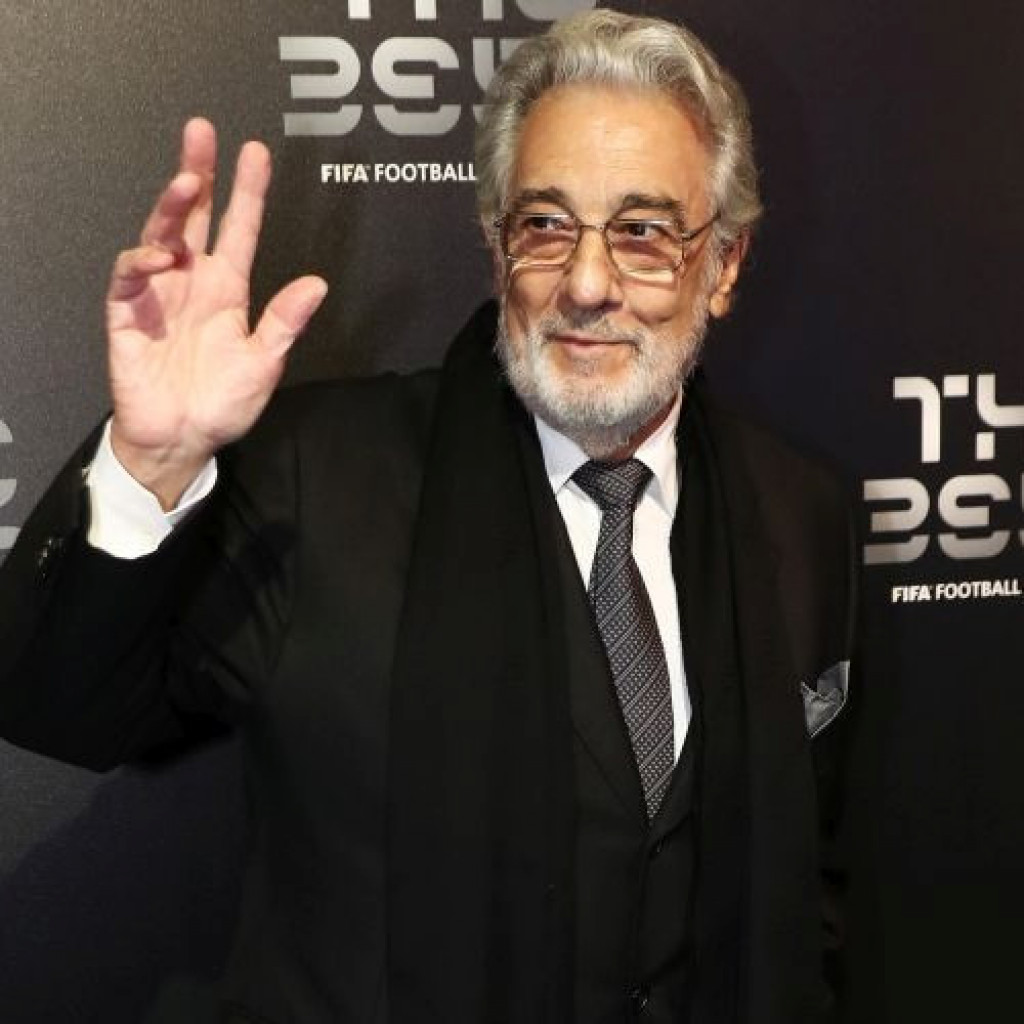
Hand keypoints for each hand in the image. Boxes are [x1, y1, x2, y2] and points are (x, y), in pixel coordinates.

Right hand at [106, 118, 326, 509]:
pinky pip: (130, 277)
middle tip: (202, 132)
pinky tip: (161, 255)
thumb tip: (317, 284)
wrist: (183, 440)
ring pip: (161, 234)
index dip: (248, 192)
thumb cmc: (222, 403)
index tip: (256, 153)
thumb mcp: (265, 361)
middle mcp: (193, 282)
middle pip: (195, 216)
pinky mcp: (128, 314)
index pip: (239, 229)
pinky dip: (142, 261)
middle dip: (198, 172)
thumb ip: (286, 322)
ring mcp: (160, 294)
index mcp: (228, 290)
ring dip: (173, 207)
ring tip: (188, 181)